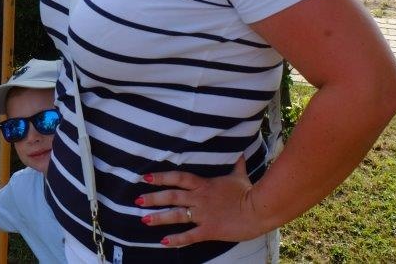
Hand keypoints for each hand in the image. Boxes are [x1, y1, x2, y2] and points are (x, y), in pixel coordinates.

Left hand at [136, 156, 264, 247]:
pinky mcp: (209, 230)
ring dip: (159, 217)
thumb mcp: (240, 176)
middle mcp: (200, 198)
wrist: (258, 209)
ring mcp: (203, 214)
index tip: (145, 177)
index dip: (161, 177)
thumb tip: (240, 154)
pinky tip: (163, 242)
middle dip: (153, 198)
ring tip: (143, 220)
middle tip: (136, 200)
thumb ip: (237, 165)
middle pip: (172, 196)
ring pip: (176, 215)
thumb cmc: (249, 192)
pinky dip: (176, 240)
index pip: (178, 178)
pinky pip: (189, 236)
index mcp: (204, 185)